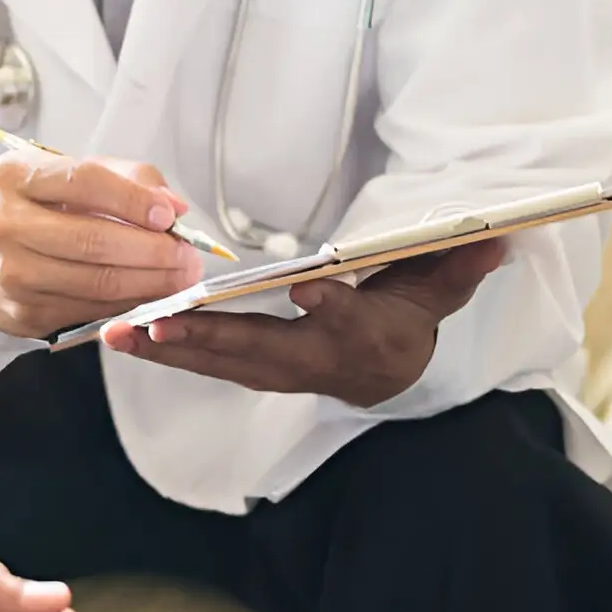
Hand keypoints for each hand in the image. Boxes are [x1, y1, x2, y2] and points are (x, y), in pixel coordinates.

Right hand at [0, 151, 203, 338]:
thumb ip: (126, 180)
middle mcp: (6, 225)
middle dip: (153, 252)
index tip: (169, 216)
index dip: (134, 201)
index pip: (85, 182)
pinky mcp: (22, 313)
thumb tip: (174, 207)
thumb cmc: (33, 209)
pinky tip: (148, 297)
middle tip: (188, 258)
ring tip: (179, 279)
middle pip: (94, 241)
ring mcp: (11, 274)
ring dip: (150, 285)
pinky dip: (127, 306)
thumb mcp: (69, 176)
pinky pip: (89, 312)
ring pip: (97, 284)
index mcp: (16, 177)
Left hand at [102, 241, 503, 407]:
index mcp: (362, 338)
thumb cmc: (404, 319)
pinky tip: (120, 336)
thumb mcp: (436, 292)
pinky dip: (162, 349)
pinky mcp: (245, 370)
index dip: (332, 306)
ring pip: (217, 361)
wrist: (384, 374)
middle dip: (208, 338)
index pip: (349, 320)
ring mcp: (273, 371)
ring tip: (117, 334)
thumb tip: (495, 237)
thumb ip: (456, 266)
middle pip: (259, 350)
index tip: (309, 288)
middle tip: (158, 323)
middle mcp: (312, 361)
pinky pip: (200, 361)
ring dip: (166, 348)